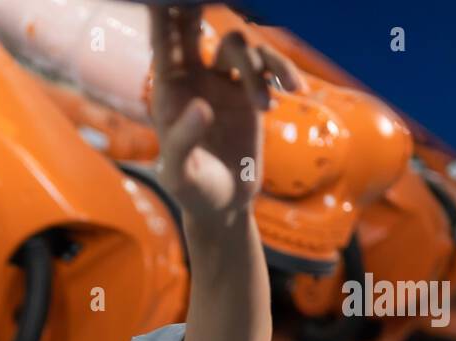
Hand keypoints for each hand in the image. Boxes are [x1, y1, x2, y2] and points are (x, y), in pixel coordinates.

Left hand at [148, 5, 302, 220]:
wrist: (224, 206)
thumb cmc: (193, 192)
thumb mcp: (181, 174)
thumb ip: (184, 140)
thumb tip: (204, 105)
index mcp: (167, 92)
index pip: (163, 44)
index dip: (164, 16)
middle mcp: (192, 80)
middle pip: (193, 27)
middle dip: (199, 9)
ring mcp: (221, 82)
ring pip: (239, 44)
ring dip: (259, 69)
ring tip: (265, 108)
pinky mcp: (248, 91)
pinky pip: (265, 63)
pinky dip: (280, 71)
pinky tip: (292, 91)